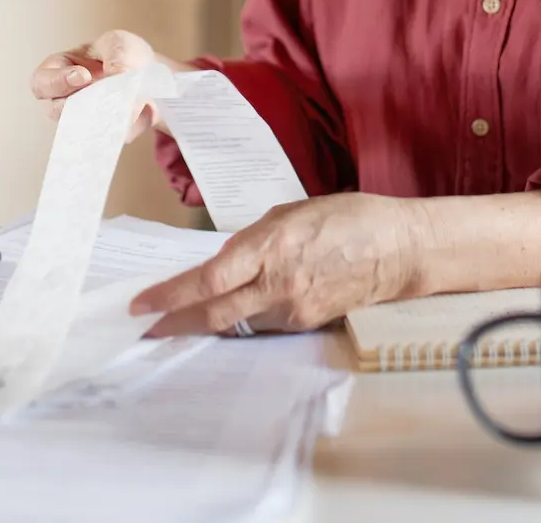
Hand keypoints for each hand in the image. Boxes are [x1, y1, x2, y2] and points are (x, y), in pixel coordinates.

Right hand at [29, 30, 162, 140]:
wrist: (150, 73)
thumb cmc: (122, 53)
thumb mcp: (119, 42)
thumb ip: (116, 54)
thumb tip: (116, 74)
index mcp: (58, 70)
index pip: (41, 82)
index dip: (57, 82)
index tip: (84, 76)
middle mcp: (65, 99)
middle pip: (56, 112)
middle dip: (81, 104)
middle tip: (105, 95)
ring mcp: (84, 120)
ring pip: (85, 129)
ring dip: (107, 117)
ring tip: (129, 102)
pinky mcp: (108, 134)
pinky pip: (114, 137)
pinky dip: (131, 124)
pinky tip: (146, 109)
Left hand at [132, 194, 427, 335]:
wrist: (398, 250)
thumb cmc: (348, 218)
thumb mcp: (292, 213)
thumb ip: (254, 239)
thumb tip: (224, 260)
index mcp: (271, 246)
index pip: (209, 280)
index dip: (171, 295)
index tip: (141, 304)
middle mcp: (278, 283)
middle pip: (213, 313)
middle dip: (173, 322)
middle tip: (144, 327)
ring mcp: (292, 309)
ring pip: (234, 323)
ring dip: (202, 322)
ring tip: (175, 320)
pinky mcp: (305, 323)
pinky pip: (260, 325)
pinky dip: (236, 321)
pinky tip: (224, 315)